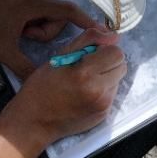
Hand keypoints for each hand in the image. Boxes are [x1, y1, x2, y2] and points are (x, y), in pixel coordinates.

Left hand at [0, 0, 102, 78]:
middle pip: (53, 13)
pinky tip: (5, 21)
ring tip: (11, 31)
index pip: (68, 10)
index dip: (86, 21)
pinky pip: (27, 0)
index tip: (102, 30)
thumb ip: (26, 67)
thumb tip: (43, 82)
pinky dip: (23, 13)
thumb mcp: (3, 52)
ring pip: (40, 7)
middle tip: (22, 38)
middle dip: (42, 30)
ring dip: (31, 23)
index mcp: (30, 2)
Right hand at [3, 28, 126, 145]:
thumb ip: (87, 41)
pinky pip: (112, 94)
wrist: (34, 121)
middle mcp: (98, 91)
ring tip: (85, 81)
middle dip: (108, 62)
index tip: (92, 53)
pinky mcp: (104, 114)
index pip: (116, 53)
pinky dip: (103, 89)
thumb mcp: (59, 56)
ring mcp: (102, 105)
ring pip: (118, 79)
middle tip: (89, 66)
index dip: (105, 49)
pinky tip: (85, 93)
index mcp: (85, 74)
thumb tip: (113, 35)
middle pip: (121, 65)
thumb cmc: (41, 86)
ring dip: (106, 76)